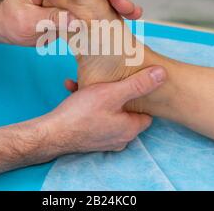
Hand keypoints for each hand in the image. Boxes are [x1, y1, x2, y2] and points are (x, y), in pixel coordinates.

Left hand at [0, 0, 142, 45]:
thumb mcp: (26, 23)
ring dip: (114, 2)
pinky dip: (106, 10)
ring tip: (133, 13)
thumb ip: (50, 20)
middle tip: (129, 8)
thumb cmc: (10, 21)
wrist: (4, 26)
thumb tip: (77, 21)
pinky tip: (122, 17)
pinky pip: (91, 2)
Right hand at [43, 66, 165, 152]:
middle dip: (114, 92)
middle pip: (125, 110)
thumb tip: (162, 74)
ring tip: (84, 82)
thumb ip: (138, 84)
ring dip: (97, 95)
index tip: (132, 81)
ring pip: (107, 111)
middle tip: (106, 79)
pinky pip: (93, 116)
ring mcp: (105, 139)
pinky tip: (73, 90)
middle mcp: (120, 138)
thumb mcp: (112, 93)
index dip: (141, 95)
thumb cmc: (81, 114)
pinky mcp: (90, 137)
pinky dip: (86, 103)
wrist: (51, 133)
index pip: (147, 111)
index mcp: (130, 128)